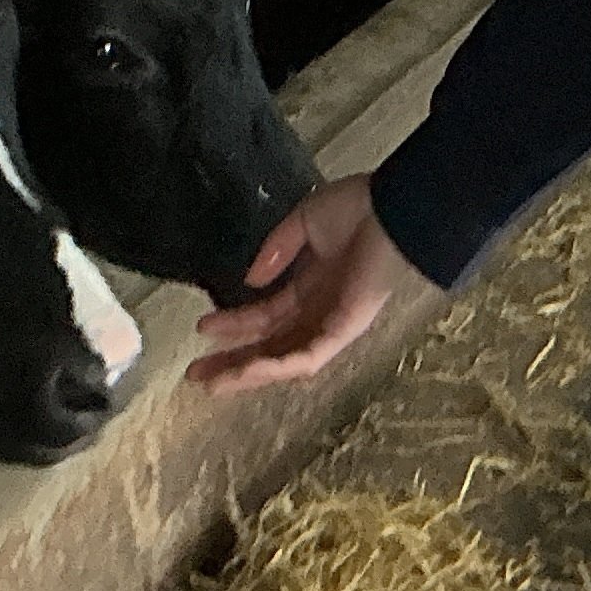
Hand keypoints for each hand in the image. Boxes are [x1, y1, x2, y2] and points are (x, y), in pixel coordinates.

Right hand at [189, 178, 416, 394]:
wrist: (395, 207)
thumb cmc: (357, 208)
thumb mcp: (304, 222)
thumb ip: (276, 250)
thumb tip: (250, 282)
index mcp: (310, 286)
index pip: (265, 316)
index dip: (233, 325)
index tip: (202, 329)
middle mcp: (319, 311)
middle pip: (269, 346)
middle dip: (232, 361)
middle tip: (195, 375)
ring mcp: (333, 324)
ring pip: (285, 360)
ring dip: (248, 373)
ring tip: (213, 383)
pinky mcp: (346, 329)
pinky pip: (309, 356)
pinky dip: (279, 365)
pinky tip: (250, 369)